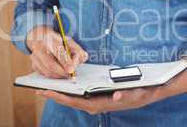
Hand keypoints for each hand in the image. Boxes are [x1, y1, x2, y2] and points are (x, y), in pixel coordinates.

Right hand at [27, 26, 87, 78]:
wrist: (42, 38)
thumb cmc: (59, 42)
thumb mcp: (71, 42)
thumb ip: (77, 51)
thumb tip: (76, 63)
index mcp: (51, 39)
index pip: (59, 52)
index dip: (66, 62)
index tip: (71, 70)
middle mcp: (40, 48)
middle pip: (51, 65)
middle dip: (62, 72)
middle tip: (71, 76)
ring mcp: (35, 56)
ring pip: (47, 71)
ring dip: (59, 75)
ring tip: (66, 75)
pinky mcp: (33, 64)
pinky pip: (44, 74)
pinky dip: (53, 76)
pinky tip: (59, 74)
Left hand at [37, 86, 163, 113]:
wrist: (147, 92)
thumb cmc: (140, 93)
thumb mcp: (136, 94)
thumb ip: (126, 96)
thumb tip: (115, 97)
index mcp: (101, 104)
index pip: (76, 102)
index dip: (59, 97)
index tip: (44, 92)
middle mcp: (96, 104)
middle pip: (72, 100)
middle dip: (56, 95)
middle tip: (39, 88)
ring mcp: (97, 100)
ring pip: (75, 97)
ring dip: (62, 92)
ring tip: (49, 85)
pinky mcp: (99, 95)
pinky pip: (81, 93)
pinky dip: (71, 89)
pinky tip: (67, 83)